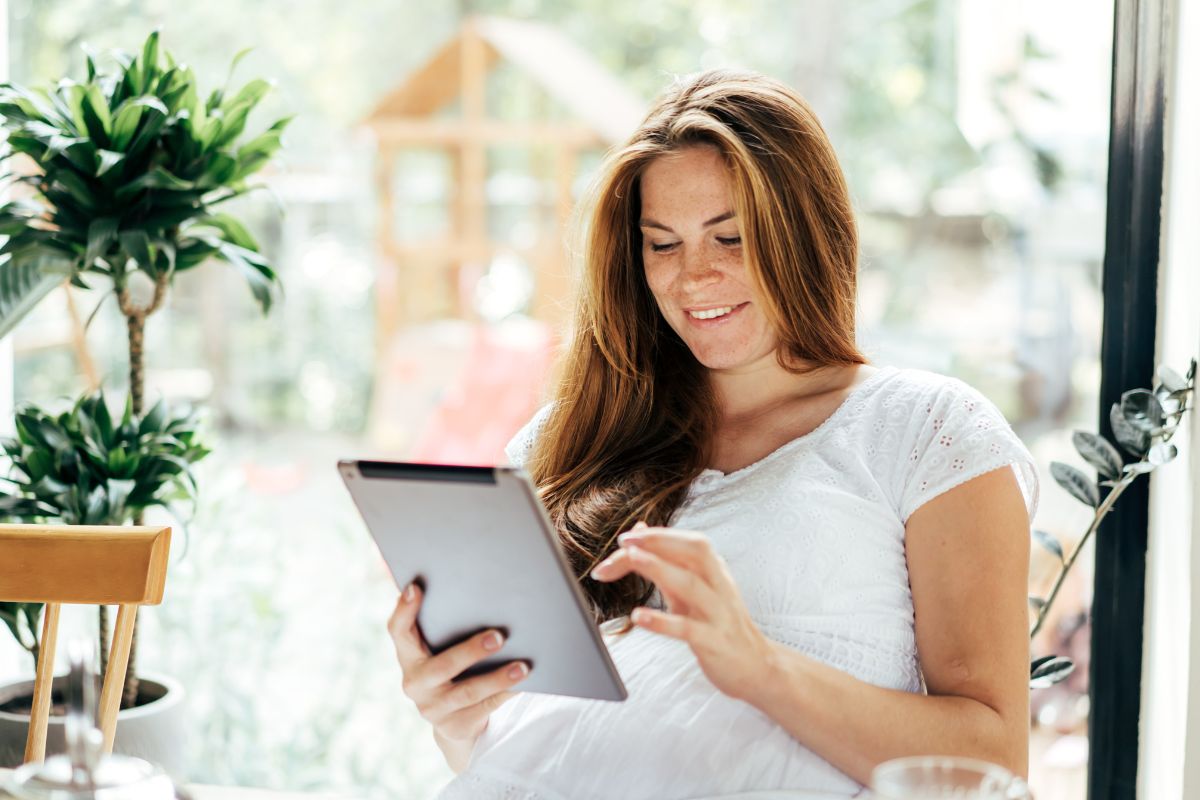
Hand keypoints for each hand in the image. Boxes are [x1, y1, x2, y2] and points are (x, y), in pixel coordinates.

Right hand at [387, 582, 529, 755]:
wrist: (454, 720)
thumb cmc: (450, 668)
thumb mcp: (437, 649)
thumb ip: (439, 623)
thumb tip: (456, 585)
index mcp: (408, 656)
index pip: (398, 631)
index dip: (404, 610)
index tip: (416, 588)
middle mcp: (415, 684)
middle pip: (442, 666)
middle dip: (471, 651)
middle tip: (499, 636)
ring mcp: (433, 709)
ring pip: (468, 692)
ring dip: (498, 678)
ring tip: (522, 667)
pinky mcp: (455, 726)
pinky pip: (485, 709)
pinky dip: (505, 695)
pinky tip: (522, 684)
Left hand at [589, 524, 774, 701]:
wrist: (756, 666)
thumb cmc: (719, 625)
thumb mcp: (693, 591)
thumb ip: (667, 563)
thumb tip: (640, 532)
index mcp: (715, 571)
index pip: (687, 543)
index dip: (657, 536)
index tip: (625, 538)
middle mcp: (719, 586)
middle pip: (695, 551)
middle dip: (660, 541)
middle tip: (624, 542)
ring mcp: (719, 613)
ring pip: (691, 584)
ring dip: (659, 568)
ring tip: (631, 558)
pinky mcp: (715, 641)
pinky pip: (688, 628)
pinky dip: (662, 621)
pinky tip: (638, 616)